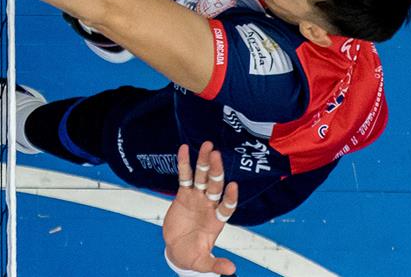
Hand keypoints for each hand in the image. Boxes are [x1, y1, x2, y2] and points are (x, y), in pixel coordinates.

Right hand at [162, 142, 238, 275]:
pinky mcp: (183, 194)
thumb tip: (232, 270)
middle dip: (216, 171)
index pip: (227, 206)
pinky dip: (184, 163)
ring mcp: (197, 198)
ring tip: (207, 145)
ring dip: (204, 161)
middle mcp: (209, 206)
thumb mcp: (203, 263)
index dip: (230, 197)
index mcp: (217, 220)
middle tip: (217, 155)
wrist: (177, 250)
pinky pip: (184, 176)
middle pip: (214, 185)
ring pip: (201, 176)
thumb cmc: (193, 256)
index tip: (233, 186)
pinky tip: (184, 148)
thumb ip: (216, 264)